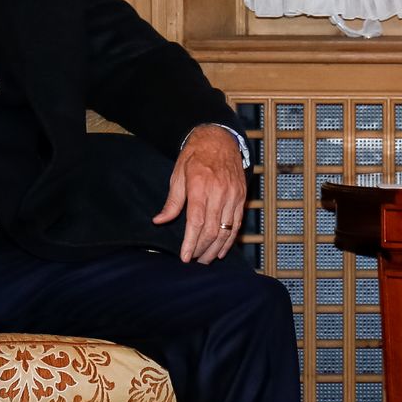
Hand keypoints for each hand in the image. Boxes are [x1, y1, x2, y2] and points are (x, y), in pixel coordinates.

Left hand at [154, 124, 246, 263]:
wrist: (220, 139)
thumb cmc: (195, 156)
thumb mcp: (178, 174)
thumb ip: (172, 201)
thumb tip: (159, 221)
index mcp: (200, 186)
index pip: (196, 222)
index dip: (190, 243)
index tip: (184, 257)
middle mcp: (219, 192)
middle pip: (212, 230)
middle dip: (202, 249)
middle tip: (194, 261)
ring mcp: (233, 195)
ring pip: (226, 230)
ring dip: (215, 248)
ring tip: (205, 259)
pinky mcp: (241, 197)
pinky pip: (236, 223)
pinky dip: (230, 240)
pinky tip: (221, 250)